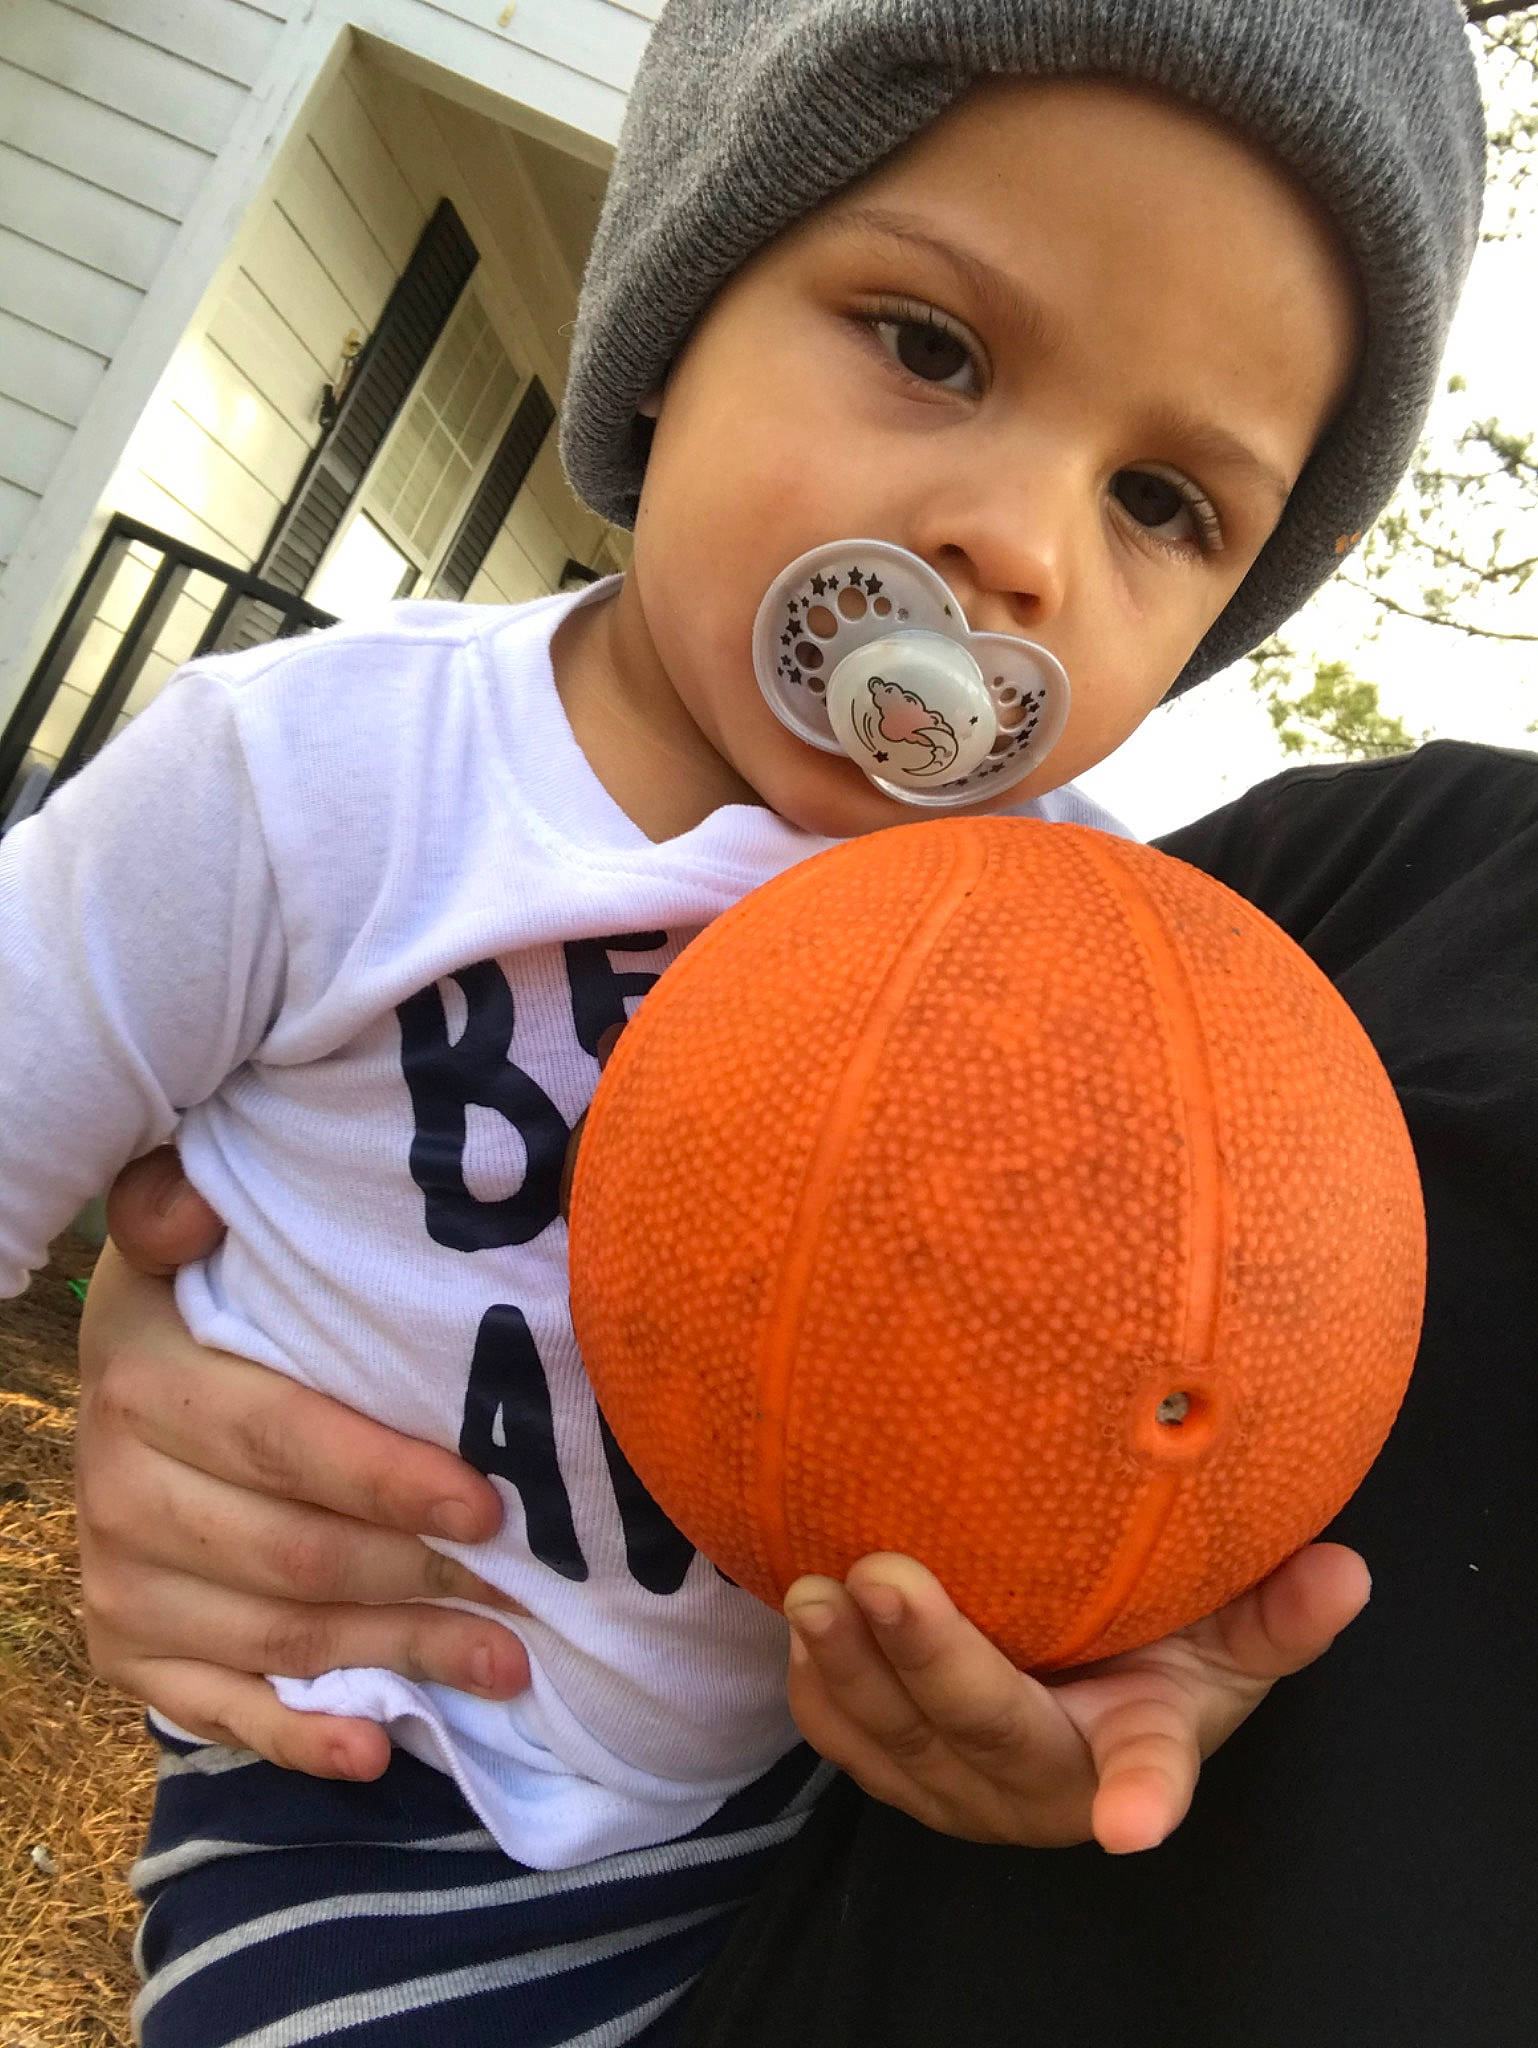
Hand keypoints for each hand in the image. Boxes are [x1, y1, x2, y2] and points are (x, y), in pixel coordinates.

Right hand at [76, 1149, 528, 1779]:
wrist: (127, 1385)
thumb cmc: (205, 1305)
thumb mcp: (185, 1240)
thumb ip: (182, 1208)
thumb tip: (199, 1196)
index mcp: (144, 1378)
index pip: (280, 1440)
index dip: (388, 1476)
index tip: (491, 1504)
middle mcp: (119, 1490)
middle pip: (293, 1557)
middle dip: (423, 1582)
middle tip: (530, 1599)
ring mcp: (120, 1581)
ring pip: (280, 1640)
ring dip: (401, 1657)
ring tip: (510, 1664)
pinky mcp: (128, 1650)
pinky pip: (216, 1713)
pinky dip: (300, 1739)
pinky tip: (376, 1752)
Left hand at [784, 1543, 1369, 1853]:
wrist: (1074, 1678)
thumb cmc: (1157, 1649)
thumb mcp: (1229, 1638)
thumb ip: (1277, 1611)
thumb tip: (1346, 1570)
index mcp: (1133, 1751)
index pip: (1148, 1779)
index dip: (1140, 1799)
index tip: (1129, 1825)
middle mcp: (1036, 1784)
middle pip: (983, 1731)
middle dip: (930, 1661)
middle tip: (883, 1577)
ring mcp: (955, 1785)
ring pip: (893, 1738)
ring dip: (847, 1667)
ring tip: (813, 1591)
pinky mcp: (892, 1765)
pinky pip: (842, 1733)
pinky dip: (817, 1681)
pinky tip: (798, 1615)